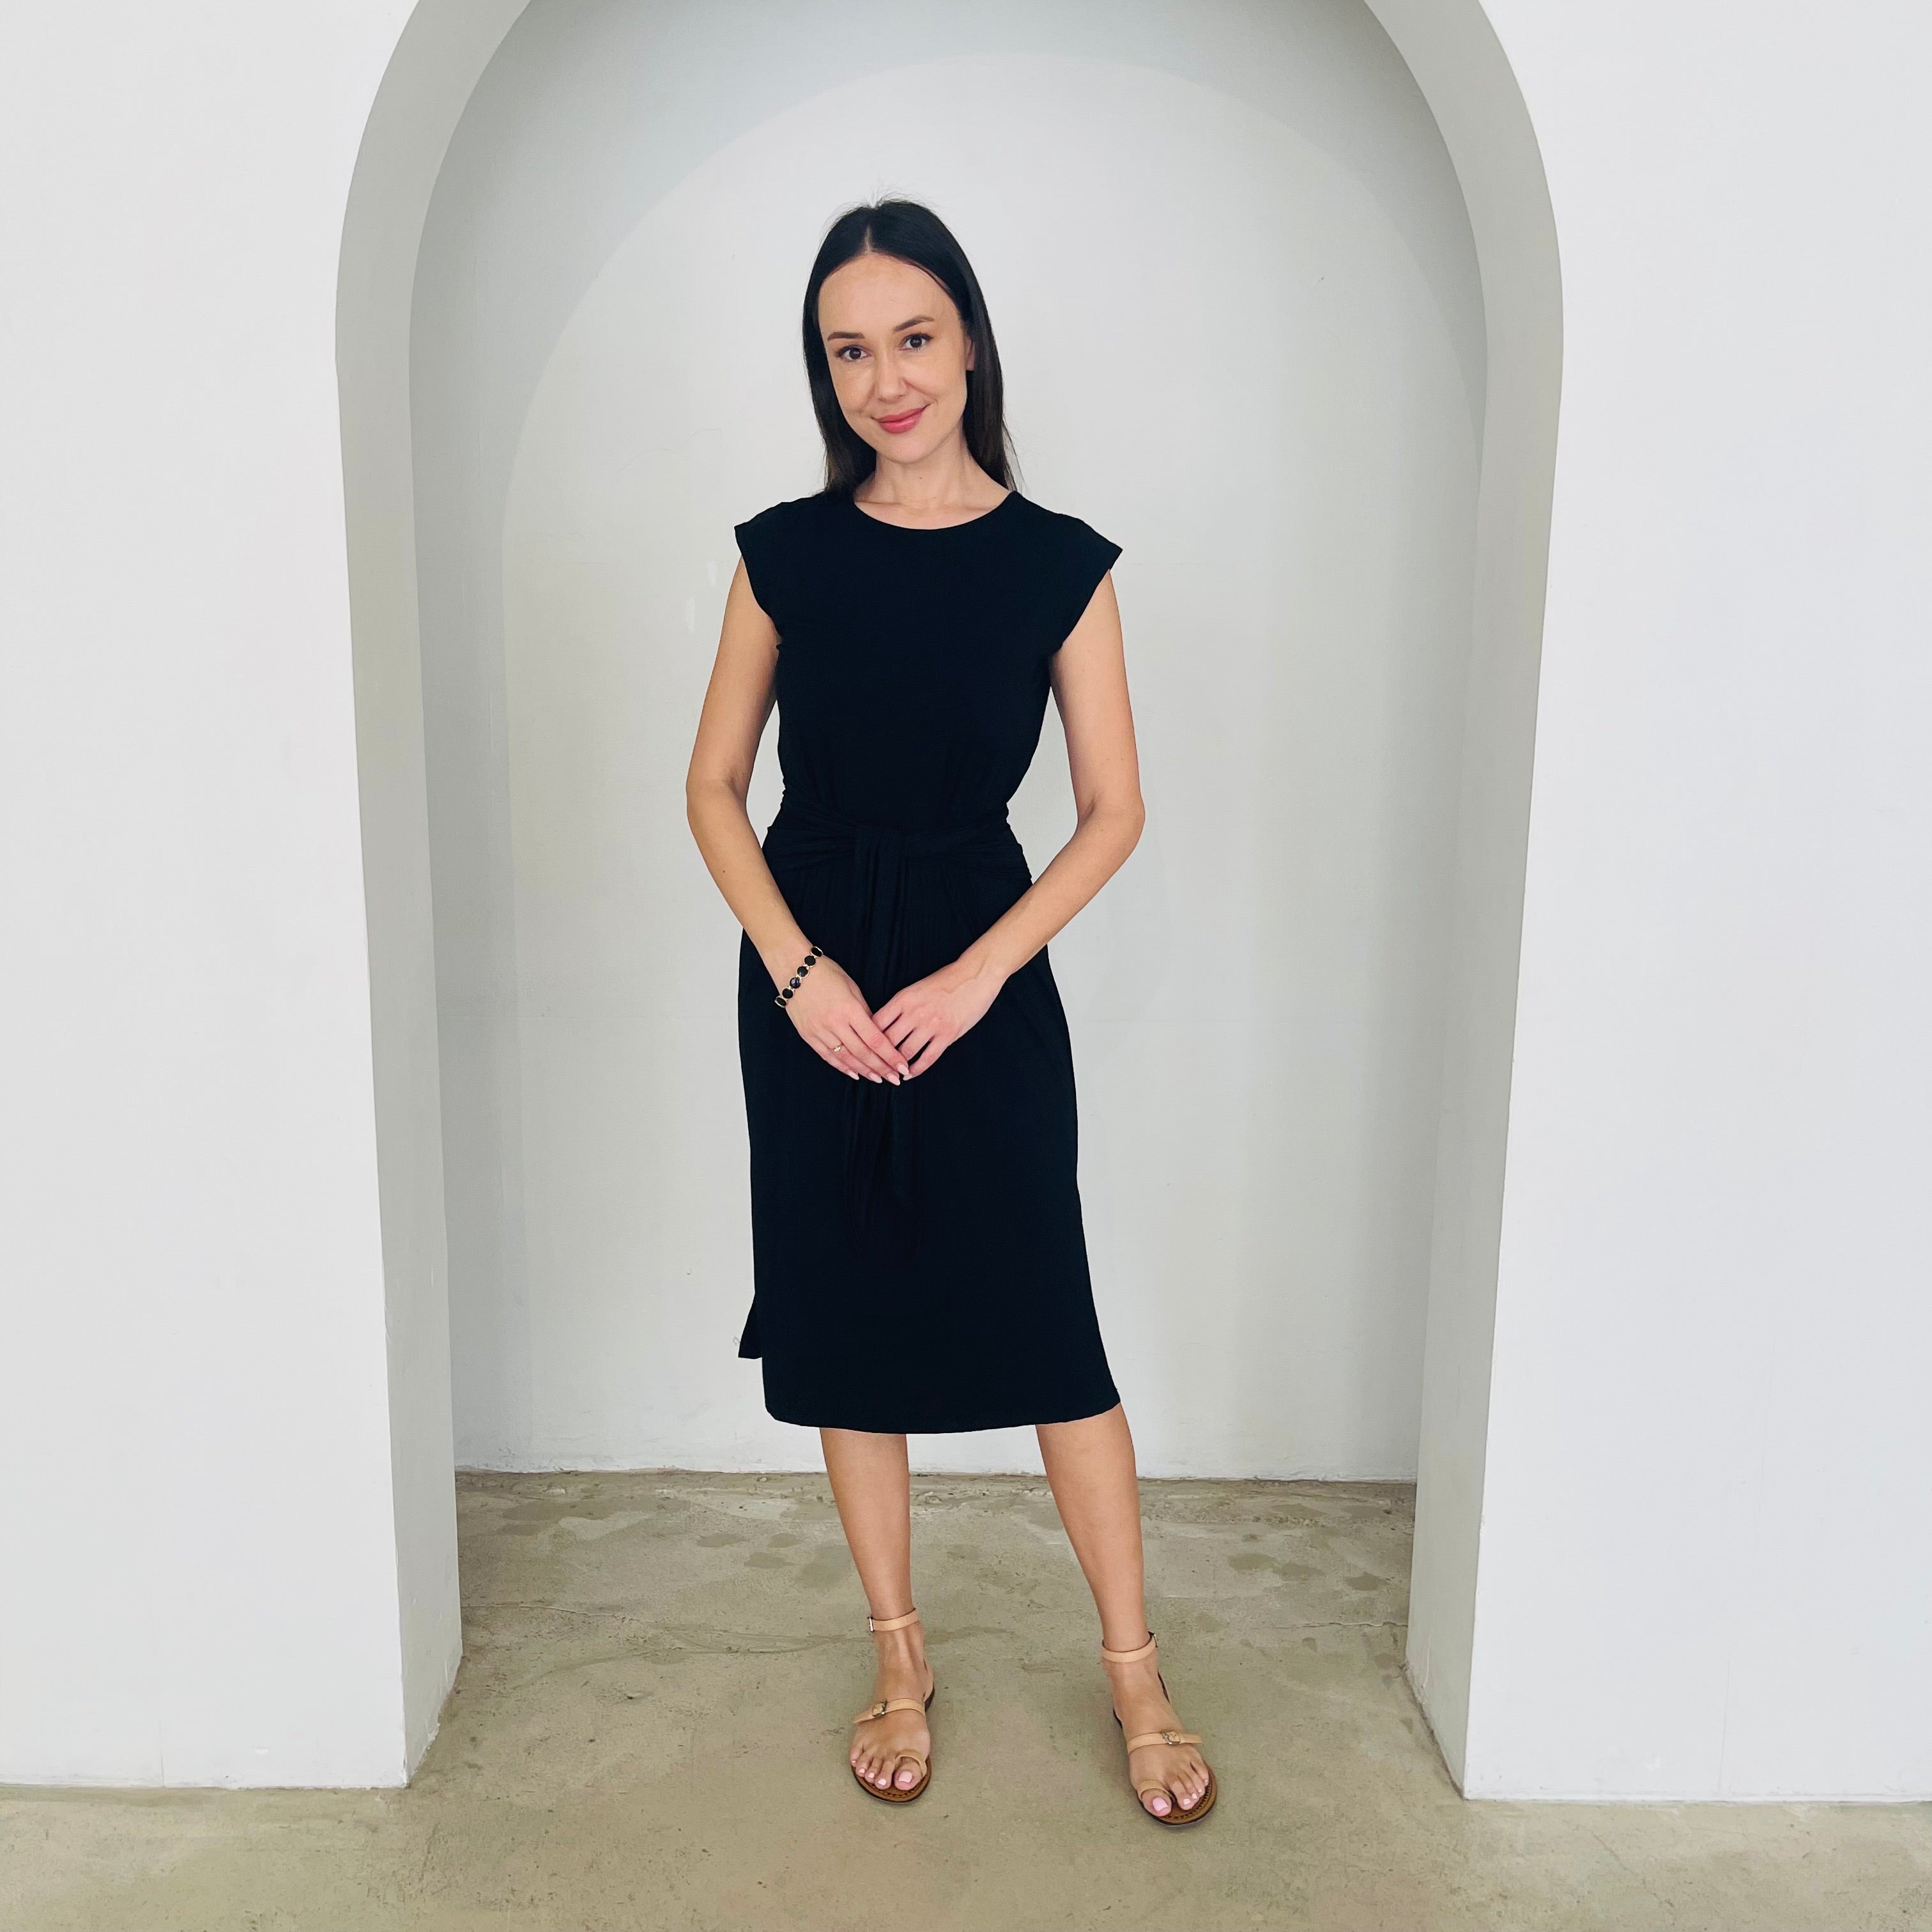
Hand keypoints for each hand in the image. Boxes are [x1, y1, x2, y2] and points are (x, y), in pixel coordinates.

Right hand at [778, 952, 910, 1083]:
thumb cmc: (827, 973)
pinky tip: (855, 1074)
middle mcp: (834, 1023)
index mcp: (849, 1009)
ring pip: (845, 1058)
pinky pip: (827, 1056)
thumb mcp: (852, 987)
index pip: (874, 1039)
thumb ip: (864, 1011)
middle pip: (862, 1052)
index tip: (902, 1066)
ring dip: (864, 1071)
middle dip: (881, 1068)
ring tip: (878, 1079)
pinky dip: (842, 1067)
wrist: (794, 968)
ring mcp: (819, 1030)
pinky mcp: (808, 1035)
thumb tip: (876, 1032)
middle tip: (895, 1079)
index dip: (890, 1055)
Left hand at [874, 958, 1005, 1076]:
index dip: (867, 1039)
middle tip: (874, 1068)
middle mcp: (914, 1012)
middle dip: (879, 1057)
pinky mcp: (947, 1035)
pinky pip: (927, 1058)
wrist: (975, 975)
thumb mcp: (916, 988)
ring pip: (905, 1053)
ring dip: (896, 1067)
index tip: (864, 1050)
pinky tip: (910, 1074)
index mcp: (903, 998)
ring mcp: (931, 1024)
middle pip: (887, 1041)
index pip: (876, 1023)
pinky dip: (916, 1070)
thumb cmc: (946, 980)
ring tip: (891, 1074)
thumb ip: (901, 1006)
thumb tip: (883, 1026)